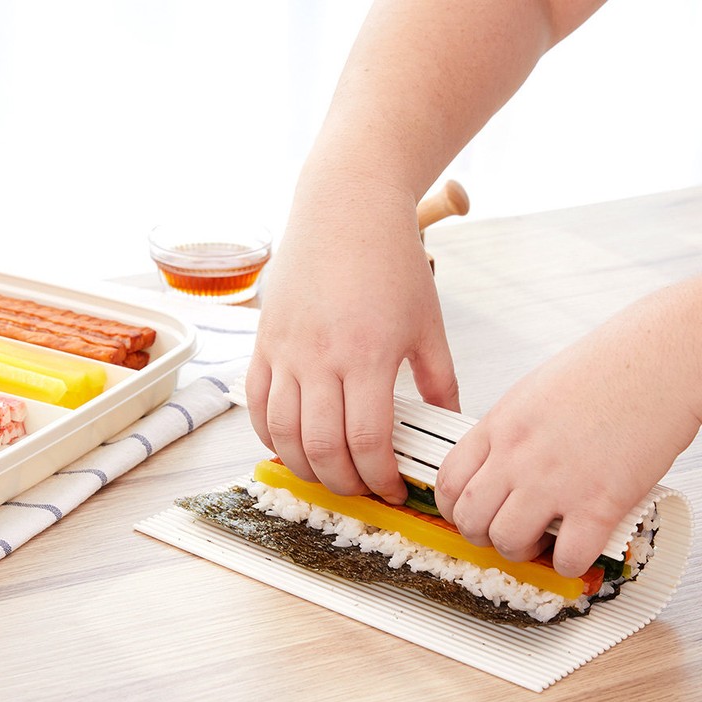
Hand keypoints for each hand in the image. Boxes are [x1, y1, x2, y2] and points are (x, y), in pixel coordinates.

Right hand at [247, 183, 459, 503]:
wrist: (345, 208)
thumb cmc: (391, 262)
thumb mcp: (429, 324)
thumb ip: (440, 381)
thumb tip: (449, 424)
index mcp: (367, 356)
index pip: (368, 443)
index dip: (380, 478)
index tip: (391, 488)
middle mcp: (320, 359)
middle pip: (321, 448)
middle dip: (343, 483)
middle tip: (360, 487)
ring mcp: (286, 351)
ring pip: (281, 433)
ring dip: (303, 466)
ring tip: (327, 472)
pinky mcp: (264, 341)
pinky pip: (256, 402)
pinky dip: (268, 433)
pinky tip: (288, 443)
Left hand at [434, 282, 701, 576]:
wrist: (658, 358)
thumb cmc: (605, 368)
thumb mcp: (532, 393)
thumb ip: (509, 431)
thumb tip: (499, 465)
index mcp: (499, 425)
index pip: (449, 481)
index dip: (453, 508)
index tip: (467, 515)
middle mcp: (518, 455)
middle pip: (470, 518)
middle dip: (480, 535)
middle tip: (502, 533)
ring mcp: (555, 480)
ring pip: (507, 541)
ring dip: (520, 552)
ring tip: (539, 543)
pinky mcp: (600, 502)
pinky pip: (567, 556)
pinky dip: (568, 564)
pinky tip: (576, 551)